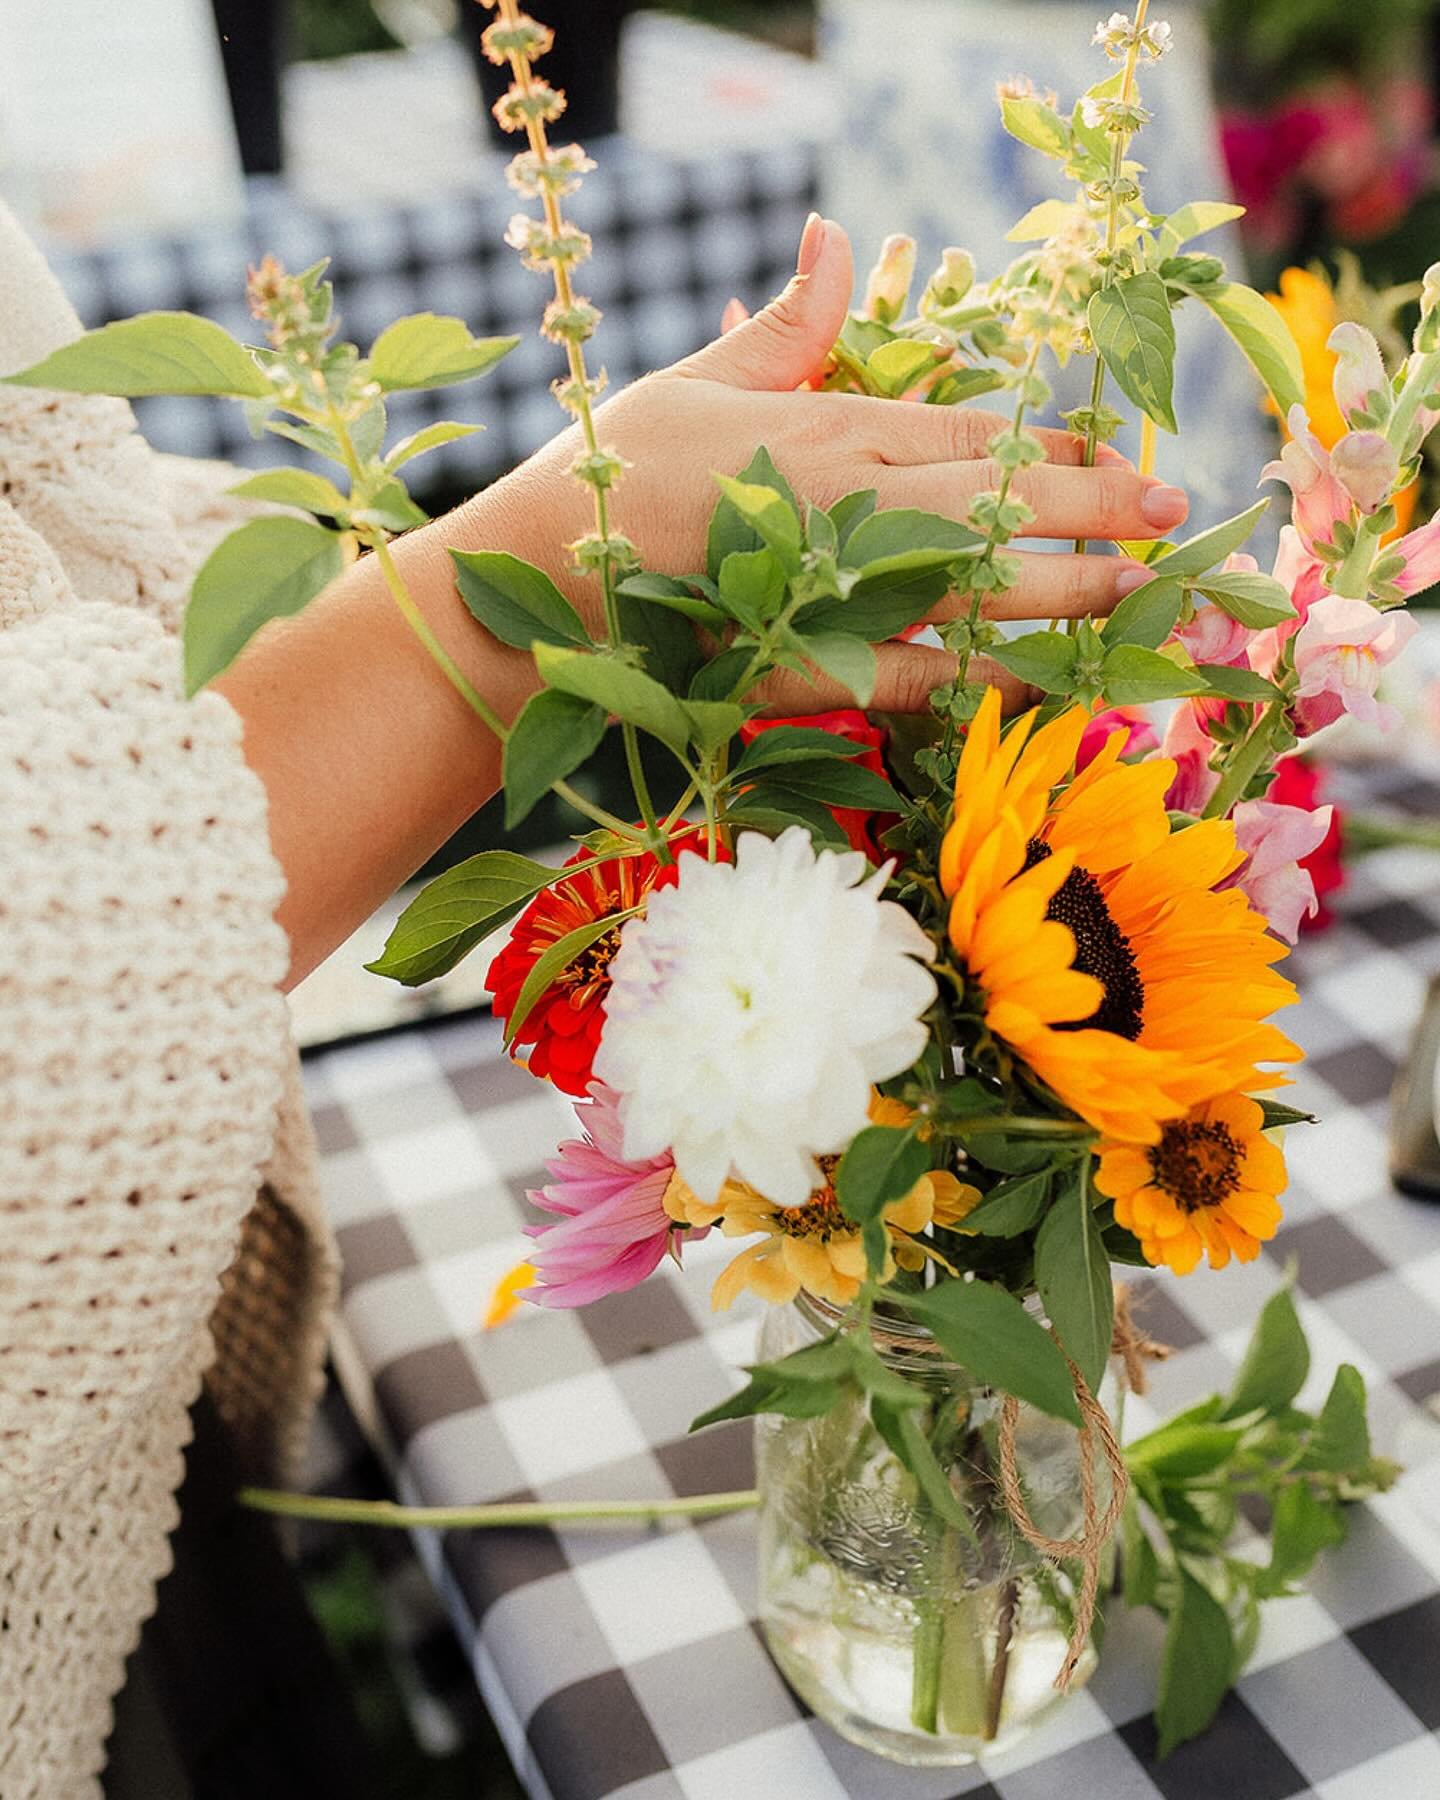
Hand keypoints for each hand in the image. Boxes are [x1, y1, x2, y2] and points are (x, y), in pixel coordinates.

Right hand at [472, 214, 1188, 712]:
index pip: (974, 434)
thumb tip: (837, 240)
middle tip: (1173, 520)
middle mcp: (853, 504)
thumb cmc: (610, 479)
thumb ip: (787, 328)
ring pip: (986, 587)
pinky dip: (989, 679)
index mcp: (830, 427)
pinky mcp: (812, 670)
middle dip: (1098, 509)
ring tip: (1143, 599)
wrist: (534, 592)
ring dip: (1073, 592)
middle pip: (1005, 503)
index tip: (1118, 456)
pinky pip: (923, 677)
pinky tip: (1044, 684)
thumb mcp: (698, 382)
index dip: (1058, 448)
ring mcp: (839, 591)